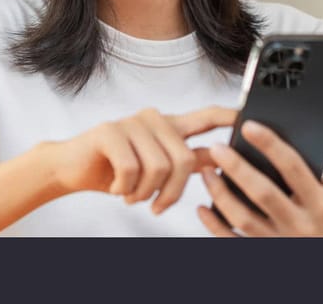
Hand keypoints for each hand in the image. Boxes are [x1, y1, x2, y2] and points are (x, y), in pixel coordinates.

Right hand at [47, 106, 235, 213]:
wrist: (72, 168)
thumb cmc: (117, 169)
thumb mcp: (158, 165)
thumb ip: (189, 159)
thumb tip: (222, 162)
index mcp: (171, 126)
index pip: (207, 117)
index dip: (230, 117)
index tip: (251, 118)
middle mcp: (155, 119)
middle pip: (184, 159)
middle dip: (171, 193)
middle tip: (154, 205)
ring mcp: (132, 122)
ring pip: (158, 168)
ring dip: (144, 193)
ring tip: (132, 195)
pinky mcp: (110, 130)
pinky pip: (131, 169)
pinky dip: (125, 189)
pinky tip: (117, 188)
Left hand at [196, 118, 322, 236]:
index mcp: (320, 202)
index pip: (293, 168)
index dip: (270, 144)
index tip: (249, 127)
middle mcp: (299, 224)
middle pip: (263, 193)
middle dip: (237, 168)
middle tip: (217, 148)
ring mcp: (279, 241)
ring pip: (244, 218)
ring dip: (221, 195)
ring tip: (207, 172)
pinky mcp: (264, 253)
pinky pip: (233, 242)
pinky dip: (215, 226)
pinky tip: (203, 207)